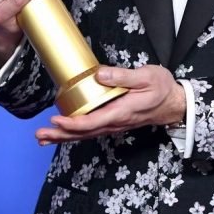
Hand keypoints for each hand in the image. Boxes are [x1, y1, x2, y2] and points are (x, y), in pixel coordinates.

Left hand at [35, 65, 185, 144]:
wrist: (174, 103)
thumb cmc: (161, 87)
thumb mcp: (146, 76)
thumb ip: (123, 76)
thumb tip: (99, 74)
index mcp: (121, 111)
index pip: (92, 122)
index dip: (72, 124)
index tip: (55, 121)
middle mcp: (115, 122)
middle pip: (84, 133)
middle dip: (61, 135)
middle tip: (39, 135)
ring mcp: (114, 124)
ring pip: (86, 134)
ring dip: (64, 137)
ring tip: (43, 138)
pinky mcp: (114, 122)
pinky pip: (92, 130)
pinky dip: (75, 133)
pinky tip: (63, 133)